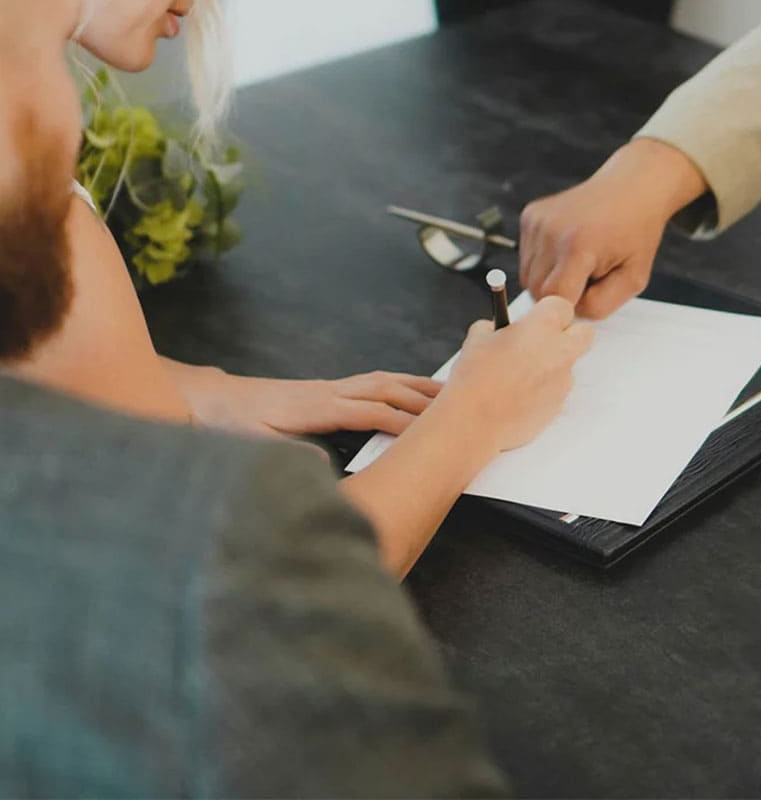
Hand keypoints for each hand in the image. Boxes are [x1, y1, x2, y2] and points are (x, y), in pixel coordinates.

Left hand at [174, 364, 442, 437]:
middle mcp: (329, 391)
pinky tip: (411, 389)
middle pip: (385, 388)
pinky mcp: (328, 389)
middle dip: (422, 397)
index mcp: (316, 407)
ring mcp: (330, 387)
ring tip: (449, 392)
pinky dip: (399, 383)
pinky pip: (372, 382)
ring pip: (382, 380)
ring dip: (416, 385)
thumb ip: (287, 454)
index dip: (402, 420)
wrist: (215, 399)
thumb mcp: (254, 444)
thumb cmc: (234, 423)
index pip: (370, 411)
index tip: (431, 431)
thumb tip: (322, 465)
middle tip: (460, 406)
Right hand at [441, 296, 592, 451]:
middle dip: (568, 334)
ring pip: (568, 365)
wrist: (474, 422)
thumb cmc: (474, 377)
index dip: (548, 312)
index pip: (562, 306)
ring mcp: (562, 381)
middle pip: (584, 333)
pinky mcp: (558, 406)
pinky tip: (516, 398)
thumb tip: (499, 330)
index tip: (534, 319)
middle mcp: (560, 352)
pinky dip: (542, 391)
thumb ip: (495, 328)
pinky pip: (556, 391)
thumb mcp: (476, 339)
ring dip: (551, 366)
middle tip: (542, 341)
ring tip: (516, 377)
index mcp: (541, 327)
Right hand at [518, 139, 707, 318]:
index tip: (587, 299)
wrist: (631, 188)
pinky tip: (567, 248)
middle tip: (587, 279)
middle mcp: (551, 231)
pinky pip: (526, 256)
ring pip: (527, 276)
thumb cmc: (635, 232)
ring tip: (577, 262)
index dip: (569, 307)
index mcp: (579, 246)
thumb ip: (600, 306)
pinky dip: (543, 261)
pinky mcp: (530, 215)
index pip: (553, 300)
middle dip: (559, 294)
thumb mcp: (634, 278)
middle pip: (536, 290)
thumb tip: (567, 315)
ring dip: (549, 278)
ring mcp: (537, 221)